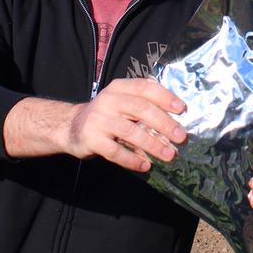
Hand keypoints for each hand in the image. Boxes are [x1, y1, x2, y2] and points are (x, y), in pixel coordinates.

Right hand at [69, 78, 187, 171]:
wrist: (71, 127)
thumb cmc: (107, 116)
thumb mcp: (122, 104)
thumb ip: (144, 108)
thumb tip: (174, 126)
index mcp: (119, 88)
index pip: (144, 88)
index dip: (164, 97)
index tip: (181, 109)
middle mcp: (108, 101)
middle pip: (140, 109)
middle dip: (163, 123)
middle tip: (180, 136)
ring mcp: (98, 120)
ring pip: (129, 131)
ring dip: (152, 144)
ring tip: (168, 154)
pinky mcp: (91, 139)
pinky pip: (115, 151)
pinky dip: (131, 159)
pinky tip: (145, 165)